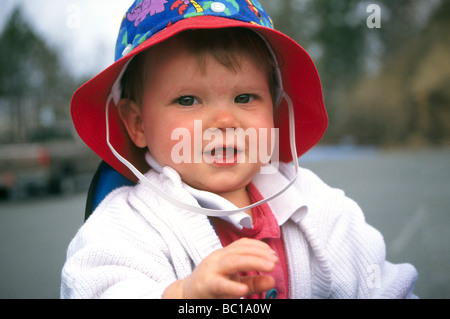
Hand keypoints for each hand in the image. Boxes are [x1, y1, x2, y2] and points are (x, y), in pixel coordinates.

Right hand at [163, 238, 277, 298]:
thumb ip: (253, 282)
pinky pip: (220, 285)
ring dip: (253, 262)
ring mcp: (211, 271)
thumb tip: (272, 280)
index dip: (259, 247)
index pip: (242, 245)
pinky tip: (243, 290)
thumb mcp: (234, 283)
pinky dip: (232, 287)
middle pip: (239, 252)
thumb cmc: (211, 287)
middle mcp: (217, 259)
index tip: (272, 254)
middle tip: (274, 261)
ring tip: (269, 267)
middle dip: (259, 254)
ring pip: (232, 262)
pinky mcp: (206, 286)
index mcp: (223, 255)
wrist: (186, 295)